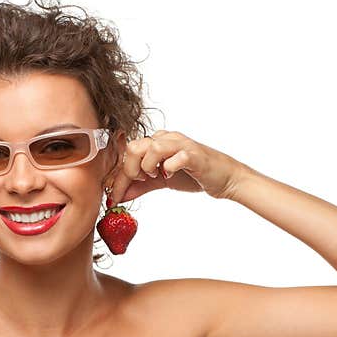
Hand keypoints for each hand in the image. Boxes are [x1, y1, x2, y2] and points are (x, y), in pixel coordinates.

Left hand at [106, 129, 248, 203]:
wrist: (223, 178)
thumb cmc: (192, 175)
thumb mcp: (160, 181)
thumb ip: (140, 186)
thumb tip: (118, 197)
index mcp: (156, 142)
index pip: (128, 155)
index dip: (117, 178)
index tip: (113, 197)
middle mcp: (167, 138)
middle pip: (135, 146)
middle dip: (130, 170)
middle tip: (139, 182)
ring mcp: (181, 144)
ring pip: (152, 148)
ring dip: (147, 167)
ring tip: (155, 176)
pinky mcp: (194, 154)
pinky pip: (176, 157)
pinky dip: (168, 169)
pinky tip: (170, 176)